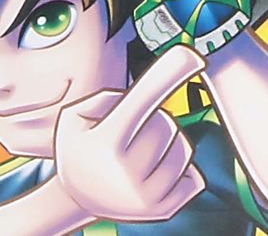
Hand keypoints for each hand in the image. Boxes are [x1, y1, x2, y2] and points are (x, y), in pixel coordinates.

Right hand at [54, 47, 206, 223]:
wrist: (76, 199)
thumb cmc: (80, 149)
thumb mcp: (74, 117)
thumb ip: (105, 98)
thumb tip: (148, 96)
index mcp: (105, 144)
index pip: (143, 100)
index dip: (168, 74)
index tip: (192, 55)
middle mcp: (127, 174)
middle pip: (166, 123)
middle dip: (153, 120)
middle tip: (130, 135)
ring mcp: (147, 197)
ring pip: (184, 148)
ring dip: (168, 144)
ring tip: (141, 155)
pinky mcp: (164, 212)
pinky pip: (193, 175)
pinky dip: (179, 169)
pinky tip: (153, 174)